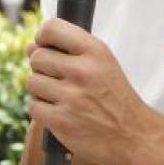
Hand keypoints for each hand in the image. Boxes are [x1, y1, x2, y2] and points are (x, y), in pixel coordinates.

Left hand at [26, 18, 155, 164]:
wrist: (133, 135)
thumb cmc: (116, 98)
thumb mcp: (103, 64)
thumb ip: (69, 51)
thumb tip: (30, 47)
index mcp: (95, 51)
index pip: (52, 29)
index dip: (43, 37)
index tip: (46, 46)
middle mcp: (82, 71)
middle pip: (37, 57)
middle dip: (43, 68)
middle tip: (60, 80)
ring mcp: (71, 97)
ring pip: (32, 82)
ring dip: (41, 90)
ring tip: (61, 97)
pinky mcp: (61, 120)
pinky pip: (33, 106)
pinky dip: (42, 110)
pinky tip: (60, 112)